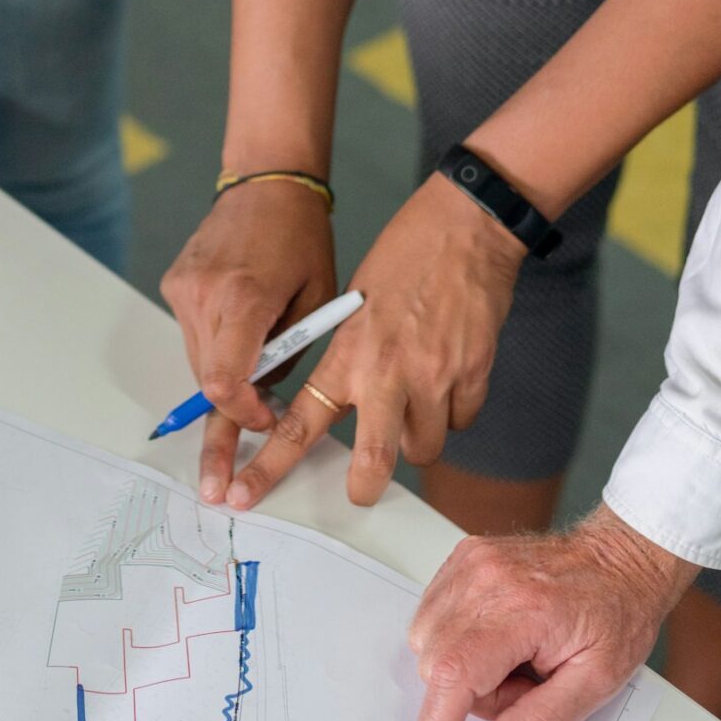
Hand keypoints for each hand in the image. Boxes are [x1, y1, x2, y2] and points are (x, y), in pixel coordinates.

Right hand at [160, 181, 337, 505]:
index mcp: (244, 298)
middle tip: (220, 481)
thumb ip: (292, 352)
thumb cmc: (303, 238)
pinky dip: (216, 347)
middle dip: (225, 420)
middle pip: (206, 381)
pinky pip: (193, 334)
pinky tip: (240, 333)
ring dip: (223, 380)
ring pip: (198, 361)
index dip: (242, 416)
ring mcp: (183, 288)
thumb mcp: (318, 298)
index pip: (224, 382)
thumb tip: (273, 404)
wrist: (268, 181)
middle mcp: (203, 295)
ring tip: (255, 380)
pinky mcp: (174, 282)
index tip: (265, 424)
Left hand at [222, 176, 523, 512]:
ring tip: (416, 402)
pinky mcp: (474, 375)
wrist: (465, 227)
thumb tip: (344, 402)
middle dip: (364, 487)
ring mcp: (435, 377)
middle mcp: (388, 373)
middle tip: (360, 491)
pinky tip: (449, 377)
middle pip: (375, 461)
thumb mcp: (353, 303)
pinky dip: (453, 411)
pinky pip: (461, 421)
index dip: (270, 465)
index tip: (246, 492)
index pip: (300, 422)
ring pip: (425, 447)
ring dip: (417, 437)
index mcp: (347, 353)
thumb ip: (347, 358)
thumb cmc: (405, 254)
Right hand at [408, 505, 696, 720]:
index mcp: (523, 610)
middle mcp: (486, 578)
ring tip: (516, 658)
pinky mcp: (464, 558)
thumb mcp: (598, 683)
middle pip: (437, 664)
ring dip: (463, 668)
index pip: (454, 675)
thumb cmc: (616, 615)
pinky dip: (457, 640)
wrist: (620, 559)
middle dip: (473, 696)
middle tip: (526, 685)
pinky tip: (498, 637)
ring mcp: (471, 563)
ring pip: (427, 641)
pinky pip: (432, 615)